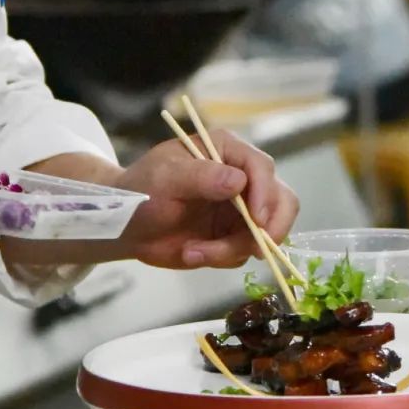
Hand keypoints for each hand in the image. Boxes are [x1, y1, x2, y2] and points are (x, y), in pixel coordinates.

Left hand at [117, 131, 298, 268]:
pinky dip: (221, 258)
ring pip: (265, 233)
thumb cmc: (141, 190)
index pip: (261, 167)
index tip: (256, 220)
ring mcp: (239, 209)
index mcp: (225, 150)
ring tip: (193, 251)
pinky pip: (244, 252)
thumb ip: (201, 176)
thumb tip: (238, 181)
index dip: (264, 193)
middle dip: (272, 227)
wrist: (126, 226)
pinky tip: (192, 252)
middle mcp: (240, 177)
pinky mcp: (233, 235)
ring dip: (232, 248)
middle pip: (281, 199)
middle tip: (255, 248)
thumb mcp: (165, 178)